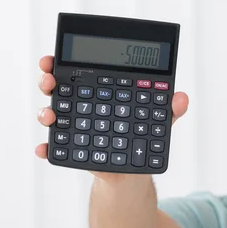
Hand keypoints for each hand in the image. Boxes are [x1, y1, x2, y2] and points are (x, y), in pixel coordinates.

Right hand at [35, 55, 188, 181]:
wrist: (135, 168)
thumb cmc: (143, 135)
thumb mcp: (158, 120)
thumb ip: (170, 109)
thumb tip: (181, 98)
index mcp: (98, 90)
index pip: (77, 70)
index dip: (61, 63)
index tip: (53, 59)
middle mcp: (81, 105)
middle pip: (58, 87)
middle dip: (48, 80)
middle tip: (49, 80)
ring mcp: (75, 127)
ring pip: (53, 114)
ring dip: (45, 112)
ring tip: (51, 115)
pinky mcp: (73, 150)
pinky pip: (55, 148)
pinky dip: (47, 148)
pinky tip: (44, 149)